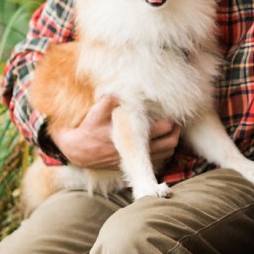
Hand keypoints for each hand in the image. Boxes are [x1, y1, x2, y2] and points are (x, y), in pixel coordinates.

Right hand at [50, 97, 179, 169]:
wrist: (77, 151)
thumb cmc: (88, 129)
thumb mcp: (95, 113)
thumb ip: (109, 101)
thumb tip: (119, 90)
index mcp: (130, 135)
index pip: (160, 128)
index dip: (170, 119)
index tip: (171, 111)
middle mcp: (136, 149)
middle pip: (169, 142)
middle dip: (175, 129)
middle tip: (175, 119)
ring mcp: (136, 158)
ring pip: (166, 152)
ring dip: (172, 141)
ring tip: (172, 129)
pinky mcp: (133, 164)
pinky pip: (157, 161)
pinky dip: (164, 151)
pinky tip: (162, 142)